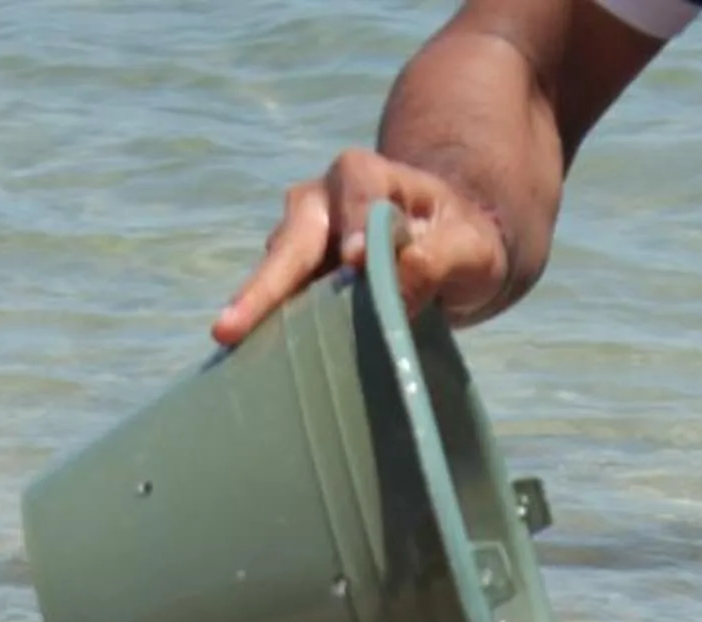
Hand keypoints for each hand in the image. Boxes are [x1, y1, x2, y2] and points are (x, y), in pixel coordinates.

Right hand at [213, 152, 511, 346]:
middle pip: (292, 242)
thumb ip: (437, 257)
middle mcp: (321, 200)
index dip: (354, 228)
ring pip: (278, 276)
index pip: (355, 195)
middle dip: (264, 287)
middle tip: (229, 329)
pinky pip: (280, 304)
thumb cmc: (466, 243)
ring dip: (261, 316)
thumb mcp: (471, 249)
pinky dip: (269, 332)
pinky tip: (250, 365)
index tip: (355, 264)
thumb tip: (391, 277)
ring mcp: (301, 239)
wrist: (450, 248)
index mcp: (366, 176)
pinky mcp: (295, 277)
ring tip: (233, 352)